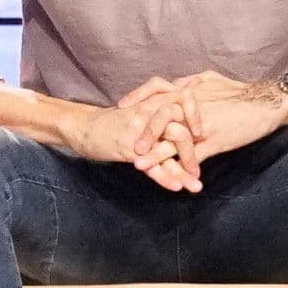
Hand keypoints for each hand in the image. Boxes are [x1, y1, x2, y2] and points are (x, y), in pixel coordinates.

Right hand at [74, 82, 200, 192]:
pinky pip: (151, 165)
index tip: (202, 133)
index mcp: (155, 101)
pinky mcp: (128, 148)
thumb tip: (190, 113)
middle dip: (193, 152)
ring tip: (196, 185)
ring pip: (168, 149)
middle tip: (199, 169)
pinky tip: (177, 187)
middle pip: (180, 127)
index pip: (185, 99)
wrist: (85, 127)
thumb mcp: (141, 108)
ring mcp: (139, 131)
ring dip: (184, 169)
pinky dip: (165, 177)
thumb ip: (164, 109)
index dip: (197, 114)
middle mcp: (149, 114)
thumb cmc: (116, 121)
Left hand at [139, 70, 287, 165]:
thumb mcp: (211, 80)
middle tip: (128, 142)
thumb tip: (178, 84)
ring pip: (172, 138)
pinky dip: (181, 168)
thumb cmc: (240, 91)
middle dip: (141, 130)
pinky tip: (171, 179)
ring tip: (139, 165)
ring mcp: (202, 124)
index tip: (122, 106)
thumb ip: (191, 83)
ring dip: (154, 153)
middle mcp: (192, 105)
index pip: (157, 91)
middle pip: (159, 115)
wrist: (267, 103)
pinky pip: (194, 156)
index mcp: (190, 90)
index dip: (138, 98)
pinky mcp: (215, 141)